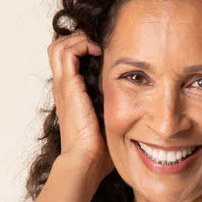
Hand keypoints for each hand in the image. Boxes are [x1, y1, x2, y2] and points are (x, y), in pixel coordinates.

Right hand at [47, 29, 114, 180]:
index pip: (68, 64)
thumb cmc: (98, 153)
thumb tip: (142, 118)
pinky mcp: (68, 86)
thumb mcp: (111, 127)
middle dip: (78, 41)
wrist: (85, 161)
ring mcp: (64, 87)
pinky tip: (98, 52)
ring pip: (59, 46)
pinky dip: (81, 45)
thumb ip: (119, 116)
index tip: (104, 54)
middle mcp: (64, 90)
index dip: (82, 53)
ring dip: (78, 40)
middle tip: (99, 46)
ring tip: (98, 47)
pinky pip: (67, 52)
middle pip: (58, 50)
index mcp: (71, 98)